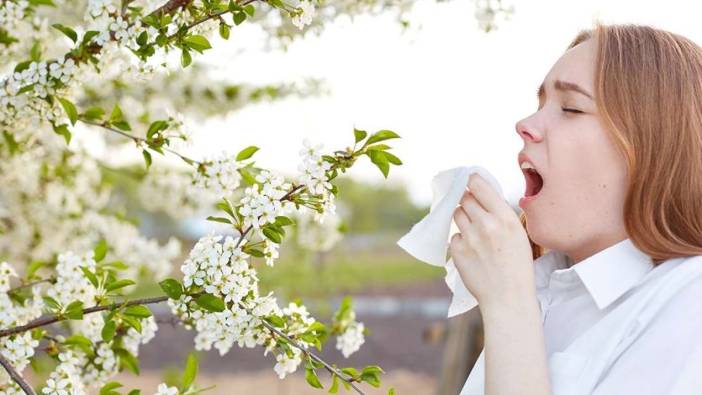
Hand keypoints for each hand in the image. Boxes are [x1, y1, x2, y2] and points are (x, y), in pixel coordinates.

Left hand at [448, 173, 535, 309]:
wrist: (508, 298)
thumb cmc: (517, 266)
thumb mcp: (518, 234)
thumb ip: (500, 214)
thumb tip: (481, 195)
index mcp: (505, 217)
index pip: (479, 186)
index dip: (471, 180)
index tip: (468, 179)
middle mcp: (486, 224)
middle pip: (464, 198)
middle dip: (466, 200)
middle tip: (471, 208)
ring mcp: (470, 237)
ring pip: (456, 214)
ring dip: (461, 217)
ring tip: (473, 230)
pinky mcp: (458, 251)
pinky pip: (453, 236)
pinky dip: (460, 239)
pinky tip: (472, 250)